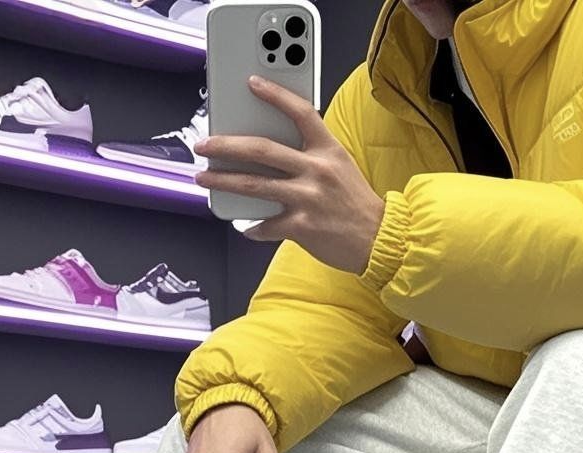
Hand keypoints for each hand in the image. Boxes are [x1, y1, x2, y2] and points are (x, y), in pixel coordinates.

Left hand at [194, 76, 386, 274]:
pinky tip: (245, 225)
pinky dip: (253, 226)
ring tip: (204, 178)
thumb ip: (312, 155)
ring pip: (255, 185)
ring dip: (224, 181)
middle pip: (262, 149)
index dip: (275, 94)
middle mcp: (316, 170)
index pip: (300, 112)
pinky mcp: (302, 227)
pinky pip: (267, 225)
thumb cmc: (357, 204)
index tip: (251, 83)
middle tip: (204, 144)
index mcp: (328, 150)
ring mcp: (308, 199)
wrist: (379, 239)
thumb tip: (273, 152)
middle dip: (226, 146)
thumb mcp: (341, 167)